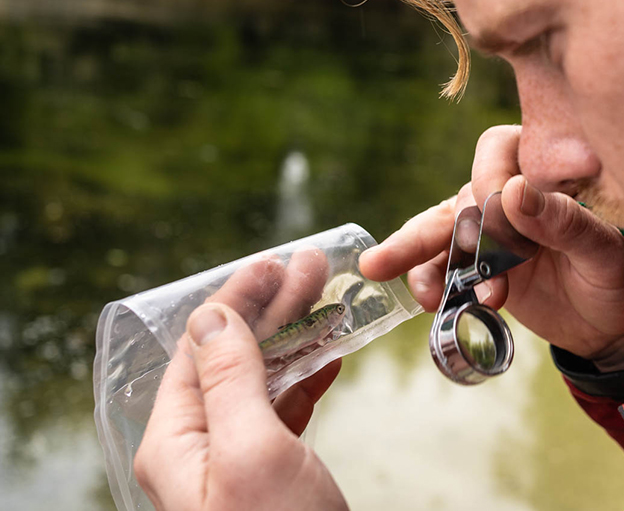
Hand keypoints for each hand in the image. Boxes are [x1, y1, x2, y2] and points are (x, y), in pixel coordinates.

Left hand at [135, 253, 348, 510]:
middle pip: (232, 356)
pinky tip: (332, 356)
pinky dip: (309, 377)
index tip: (273, 262)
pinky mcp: (270, 477)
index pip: (200, 348)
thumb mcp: (252, 453)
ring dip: (296, 336)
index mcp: (176, 442)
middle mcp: (198, 449)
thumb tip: (209, 316)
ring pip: (262, 379)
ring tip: (331, 299)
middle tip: (313, 267)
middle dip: (272, 308)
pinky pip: (284, 411)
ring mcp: (235, 463)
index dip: (235, 299)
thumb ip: (228, 381)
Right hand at [359, 125, 623, 370]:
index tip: (502, 224)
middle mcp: (513, 192)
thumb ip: (563, 221)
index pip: (499, 150)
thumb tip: (511, 191)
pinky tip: (428, 301)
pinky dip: (429, 278)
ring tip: (391, 272)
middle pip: (466, 193)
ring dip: (416, 248)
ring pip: (443, 226)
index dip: (491, 180)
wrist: (620, 329)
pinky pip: (442, 264)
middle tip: (470, 262)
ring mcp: (493, 230)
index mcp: (547, 169)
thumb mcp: (603, 251)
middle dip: (457, 229)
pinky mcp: (481, 266)